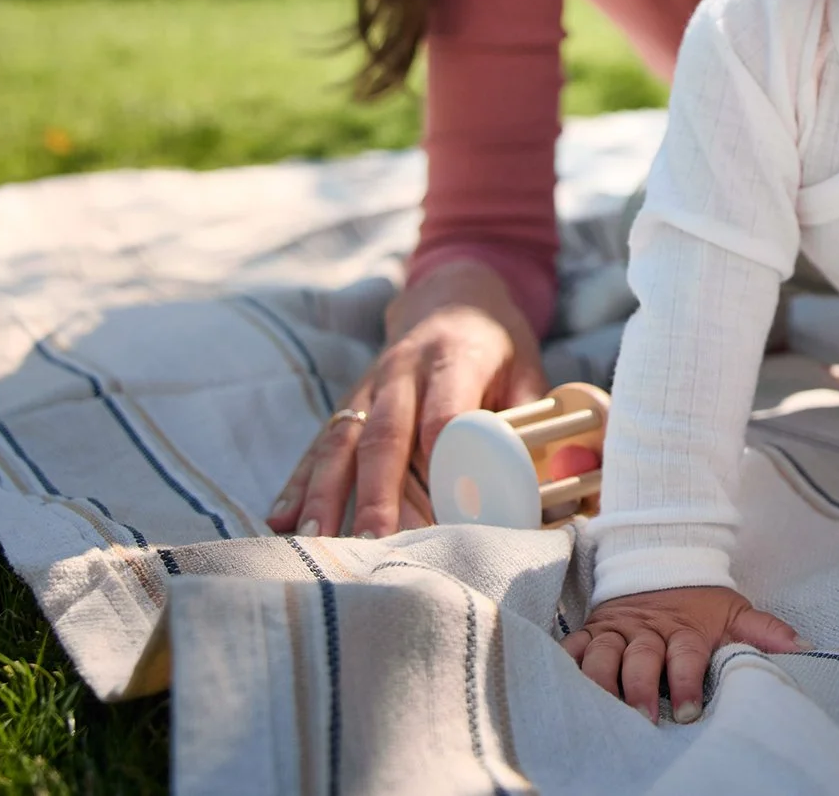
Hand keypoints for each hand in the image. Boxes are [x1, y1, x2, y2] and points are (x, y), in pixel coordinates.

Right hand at [267, 259, 544, 537]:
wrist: (453, 296)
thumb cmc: (497, 345)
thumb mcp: (528, 368)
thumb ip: (533, 422)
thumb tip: (556, 477)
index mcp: (454, 356)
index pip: (445, 410)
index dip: (442, 454)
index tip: (445, 504)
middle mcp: (402, 369)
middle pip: (385, 434)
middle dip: (378, 492)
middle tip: (375, 542)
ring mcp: (369, 387)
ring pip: (342, 440)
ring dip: (327, 492)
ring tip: (316, 538)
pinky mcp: (348, 403)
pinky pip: (320, 443)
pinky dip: (300, 481)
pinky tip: (282, 517)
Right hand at [567, 587, 802, 722]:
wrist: (661, 562)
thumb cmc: (701, 604)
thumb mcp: (734, 612)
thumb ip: (764, 631)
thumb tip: (803, 646)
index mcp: (685, 628)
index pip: (686, 654)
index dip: (688, 680)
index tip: (691, 710)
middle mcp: (648, 629)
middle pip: (641, 657)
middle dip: (643, 687)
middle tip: (647, 717)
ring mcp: (616, 630)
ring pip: (604, 654)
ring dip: (603, 682)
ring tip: (606, 710)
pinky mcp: (592, 632)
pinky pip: (574, 648)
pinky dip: (568, 665)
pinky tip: (565, 686)